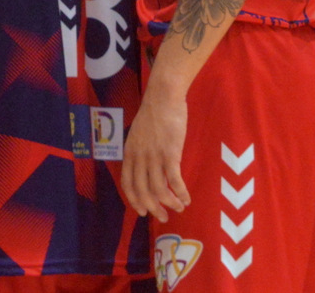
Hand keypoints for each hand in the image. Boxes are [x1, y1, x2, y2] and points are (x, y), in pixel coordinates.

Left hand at [120, 79, 190, 222]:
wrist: (163, 97)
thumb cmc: (154, 113)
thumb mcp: (138, 134)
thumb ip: (140, 152)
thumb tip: (147, 168)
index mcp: (130, 153)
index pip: (127, 184)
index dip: (134, 200)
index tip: (142, 211)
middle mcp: (139, 158)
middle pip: (143, 192)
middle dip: (153, 208)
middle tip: (162, 217)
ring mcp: (154, 157)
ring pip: (159, 190)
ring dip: (169, 204)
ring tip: (178, 208)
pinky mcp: (170, 154)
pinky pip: (174, 181)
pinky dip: (180, 193)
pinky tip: (187, 198)